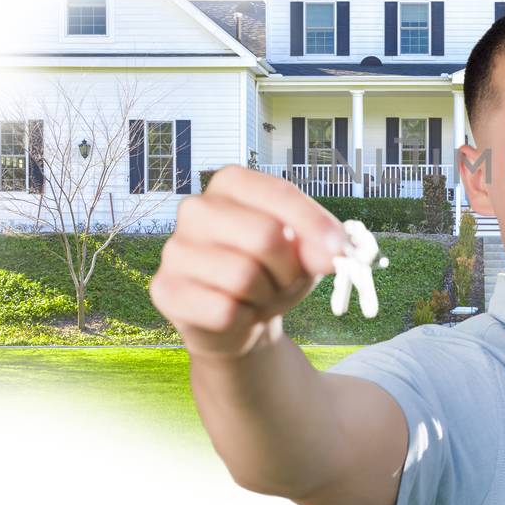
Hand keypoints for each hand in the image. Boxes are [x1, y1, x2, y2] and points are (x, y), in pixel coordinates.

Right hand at [149, 165, 347, 359]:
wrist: (239, 321)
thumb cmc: (272, 273)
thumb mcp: (306, 254)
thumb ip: (322, 246)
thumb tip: (335, 252)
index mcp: (231, 183)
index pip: (280, 193)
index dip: (315, 224)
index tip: (340, 251)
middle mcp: (196, 208)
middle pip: (265, 236)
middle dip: (289, 269)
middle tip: (286, 280)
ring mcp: (175, 249)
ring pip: (243, 276)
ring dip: (266, 296)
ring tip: (258, 295)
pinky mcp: (165, 290)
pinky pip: (223, 310)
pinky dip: (243, 320)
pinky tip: (235, 313)